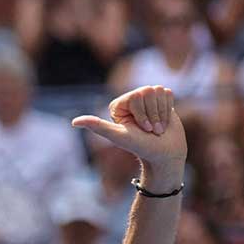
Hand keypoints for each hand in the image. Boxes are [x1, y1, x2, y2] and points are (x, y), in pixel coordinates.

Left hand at [72, 86, 186, 190]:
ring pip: (159, 91)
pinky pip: (168, 93)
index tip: (141, 129)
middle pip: (148, 91)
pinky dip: (169, 109)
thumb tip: (74, 122)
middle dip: (152, 114)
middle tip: (150, 130)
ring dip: (161, 113)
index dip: (142, 114)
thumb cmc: (141, 146)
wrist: (163, 153)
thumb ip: (97, 127)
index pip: (136, 96)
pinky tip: (164, 120)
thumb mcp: (118, 136)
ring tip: (157, 127)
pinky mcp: (161, 99)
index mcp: (119, 106)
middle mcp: (131, 100)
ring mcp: (146, 99)